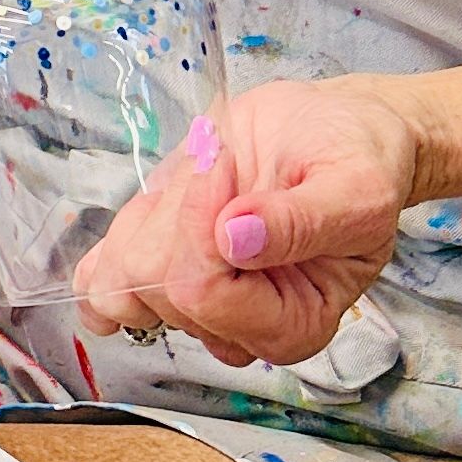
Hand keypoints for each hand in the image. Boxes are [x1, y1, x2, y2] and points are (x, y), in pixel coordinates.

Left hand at [73, 78, 420, 368]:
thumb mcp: (353, 186)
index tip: (226, 163)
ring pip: (126, 275)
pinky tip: (151, 210)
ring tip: (205, 178)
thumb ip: (301, 221)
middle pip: (160, 287)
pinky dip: (117, 239)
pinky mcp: (168, 271)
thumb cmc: (355, 162)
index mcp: (296, 323)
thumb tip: (235, 240)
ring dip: (157, 212)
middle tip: (223, 164)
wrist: (336, 133)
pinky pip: (106, 280)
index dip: (202, 222)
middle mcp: (242, 328)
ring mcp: (200, 303)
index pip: (204, 294)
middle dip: (180, 212)